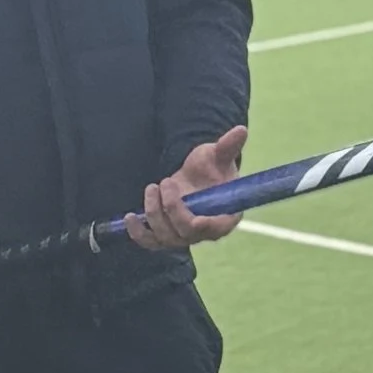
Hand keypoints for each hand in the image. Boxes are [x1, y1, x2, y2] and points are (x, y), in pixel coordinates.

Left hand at [129, 124, 248, 250]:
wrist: (196, 177)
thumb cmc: (212, 168)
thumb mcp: (219, 155)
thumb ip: (228, 146)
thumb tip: (241, 130)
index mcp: (226, 216)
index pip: (217, 229)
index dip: (208, 227)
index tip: (197, 220)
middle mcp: (205, 232)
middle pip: (187, 233)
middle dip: (172, 208)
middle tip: (166, 181)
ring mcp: (184, 237)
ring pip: (166, 237)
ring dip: (154, 212)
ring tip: (152, 187)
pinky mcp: (165, 236)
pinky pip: (150, 242)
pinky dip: (138, 233)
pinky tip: (131, 216)